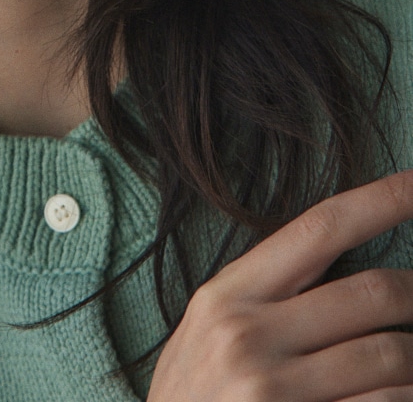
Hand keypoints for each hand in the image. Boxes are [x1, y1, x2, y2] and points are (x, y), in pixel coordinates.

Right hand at [147, 168, 412, 401]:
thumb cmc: (192, 401)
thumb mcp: (207, 333)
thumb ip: (264, 296)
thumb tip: (340, 258)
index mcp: (227, 296)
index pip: (319, 228)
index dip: (380, 200)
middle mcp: (249, 336)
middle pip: (371, 293)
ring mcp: (274, 391)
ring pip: (390, 356)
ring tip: (412, 363)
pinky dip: (404, 397)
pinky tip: (400, 394)